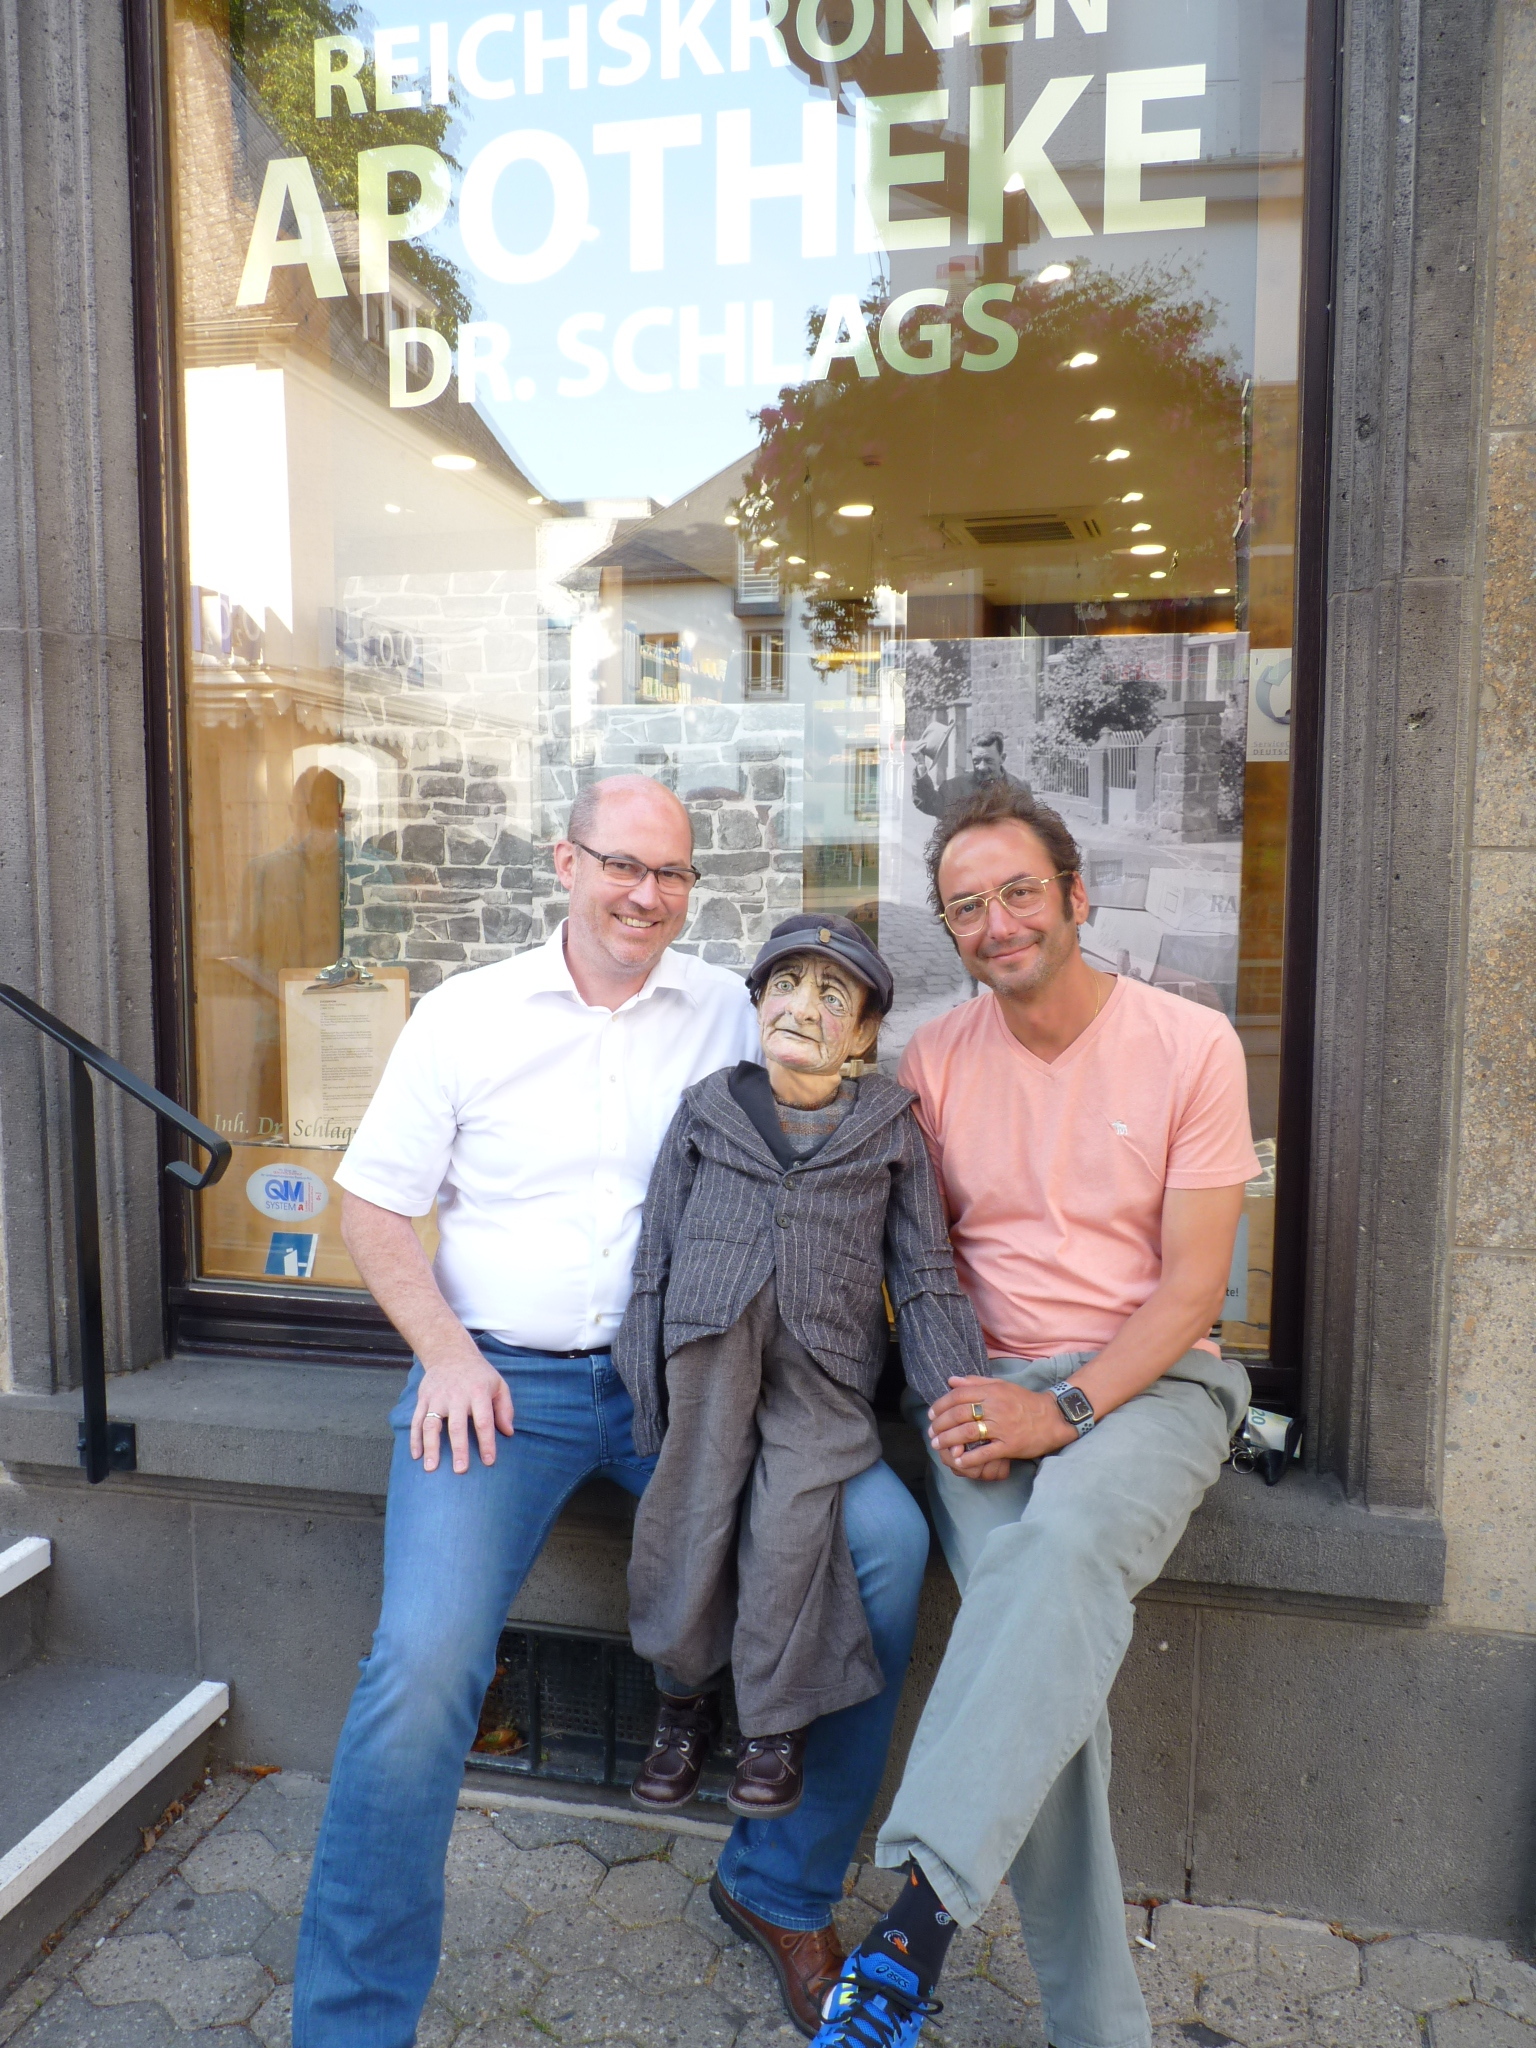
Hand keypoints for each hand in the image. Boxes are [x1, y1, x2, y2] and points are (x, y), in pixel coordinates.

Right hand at [411, 1345, 515, 1473]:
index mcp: (478, 1393)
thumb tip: (508, 1432)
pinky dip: (414, 1439)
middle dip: (458, 1449)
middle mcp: (456, 1396)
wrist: (450, 1352)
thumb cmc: (478, 1374)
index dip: (487, 1442)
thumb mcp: (498, 1384)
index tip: (489, 1461)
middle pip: (456, 1426)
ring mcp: (437, 1398)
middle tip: (460, 1470)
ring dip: (431, 1447)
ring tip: (431, 1468)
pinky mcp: (423, 1399)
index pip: (484, 1421)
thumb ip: (505, 1408)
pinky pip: (416, 1420)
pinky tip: (417, 1455)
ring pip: (431, 1425)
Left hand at [928, 1375, 1075, 1476]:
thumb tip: (951, 1381)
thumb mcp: (1002, 1386)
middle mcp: (996, 1407)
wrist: (1054, 1417)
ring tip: (938, 1445)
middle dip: (940, 1424)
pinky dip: (970, 1457)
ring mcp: (1003, 1427)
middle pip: (959, 1414)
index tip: (931, 1414)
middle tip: (931, 1433)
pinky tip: (959, 1460)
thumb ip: (976, 1382)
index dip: (941, 1405)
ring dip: (948, 1440)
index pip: (959, 1395)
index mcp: (992, 1391)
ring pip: (968, 1433)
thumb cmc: (1025, 1401)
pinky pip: (985, 1452)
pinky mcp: (1010, 1445)